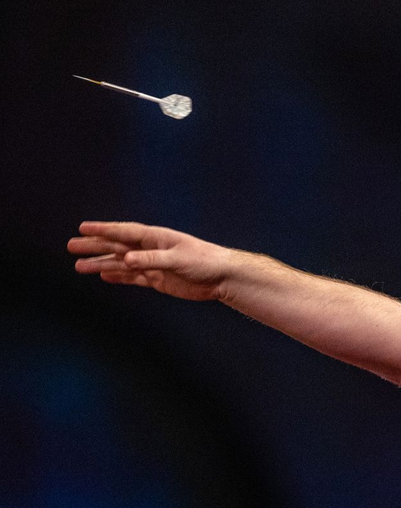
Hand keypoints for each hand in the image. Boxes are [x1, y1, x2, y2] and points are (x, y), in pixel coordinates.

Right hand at [69, 221, 235, 301]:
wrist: (223, 277)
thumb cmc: (204, 261)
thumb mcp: (178, 259)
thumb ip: (152, 259)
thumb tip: (126, 260)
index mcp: (156, 238)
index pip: (124, 232)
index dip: (103, 230)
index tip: (83, 228)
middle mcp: (151, 249)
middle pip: (117, 247)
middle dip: (94, 246)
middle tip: (71, 246)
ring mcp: (153, 265)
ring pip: (121, 264)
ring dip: (101, 264)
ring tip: (79, 266)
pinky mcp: (159, 279)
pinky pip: (133, 278)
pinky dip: (119, 277)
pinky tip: (104, 276)